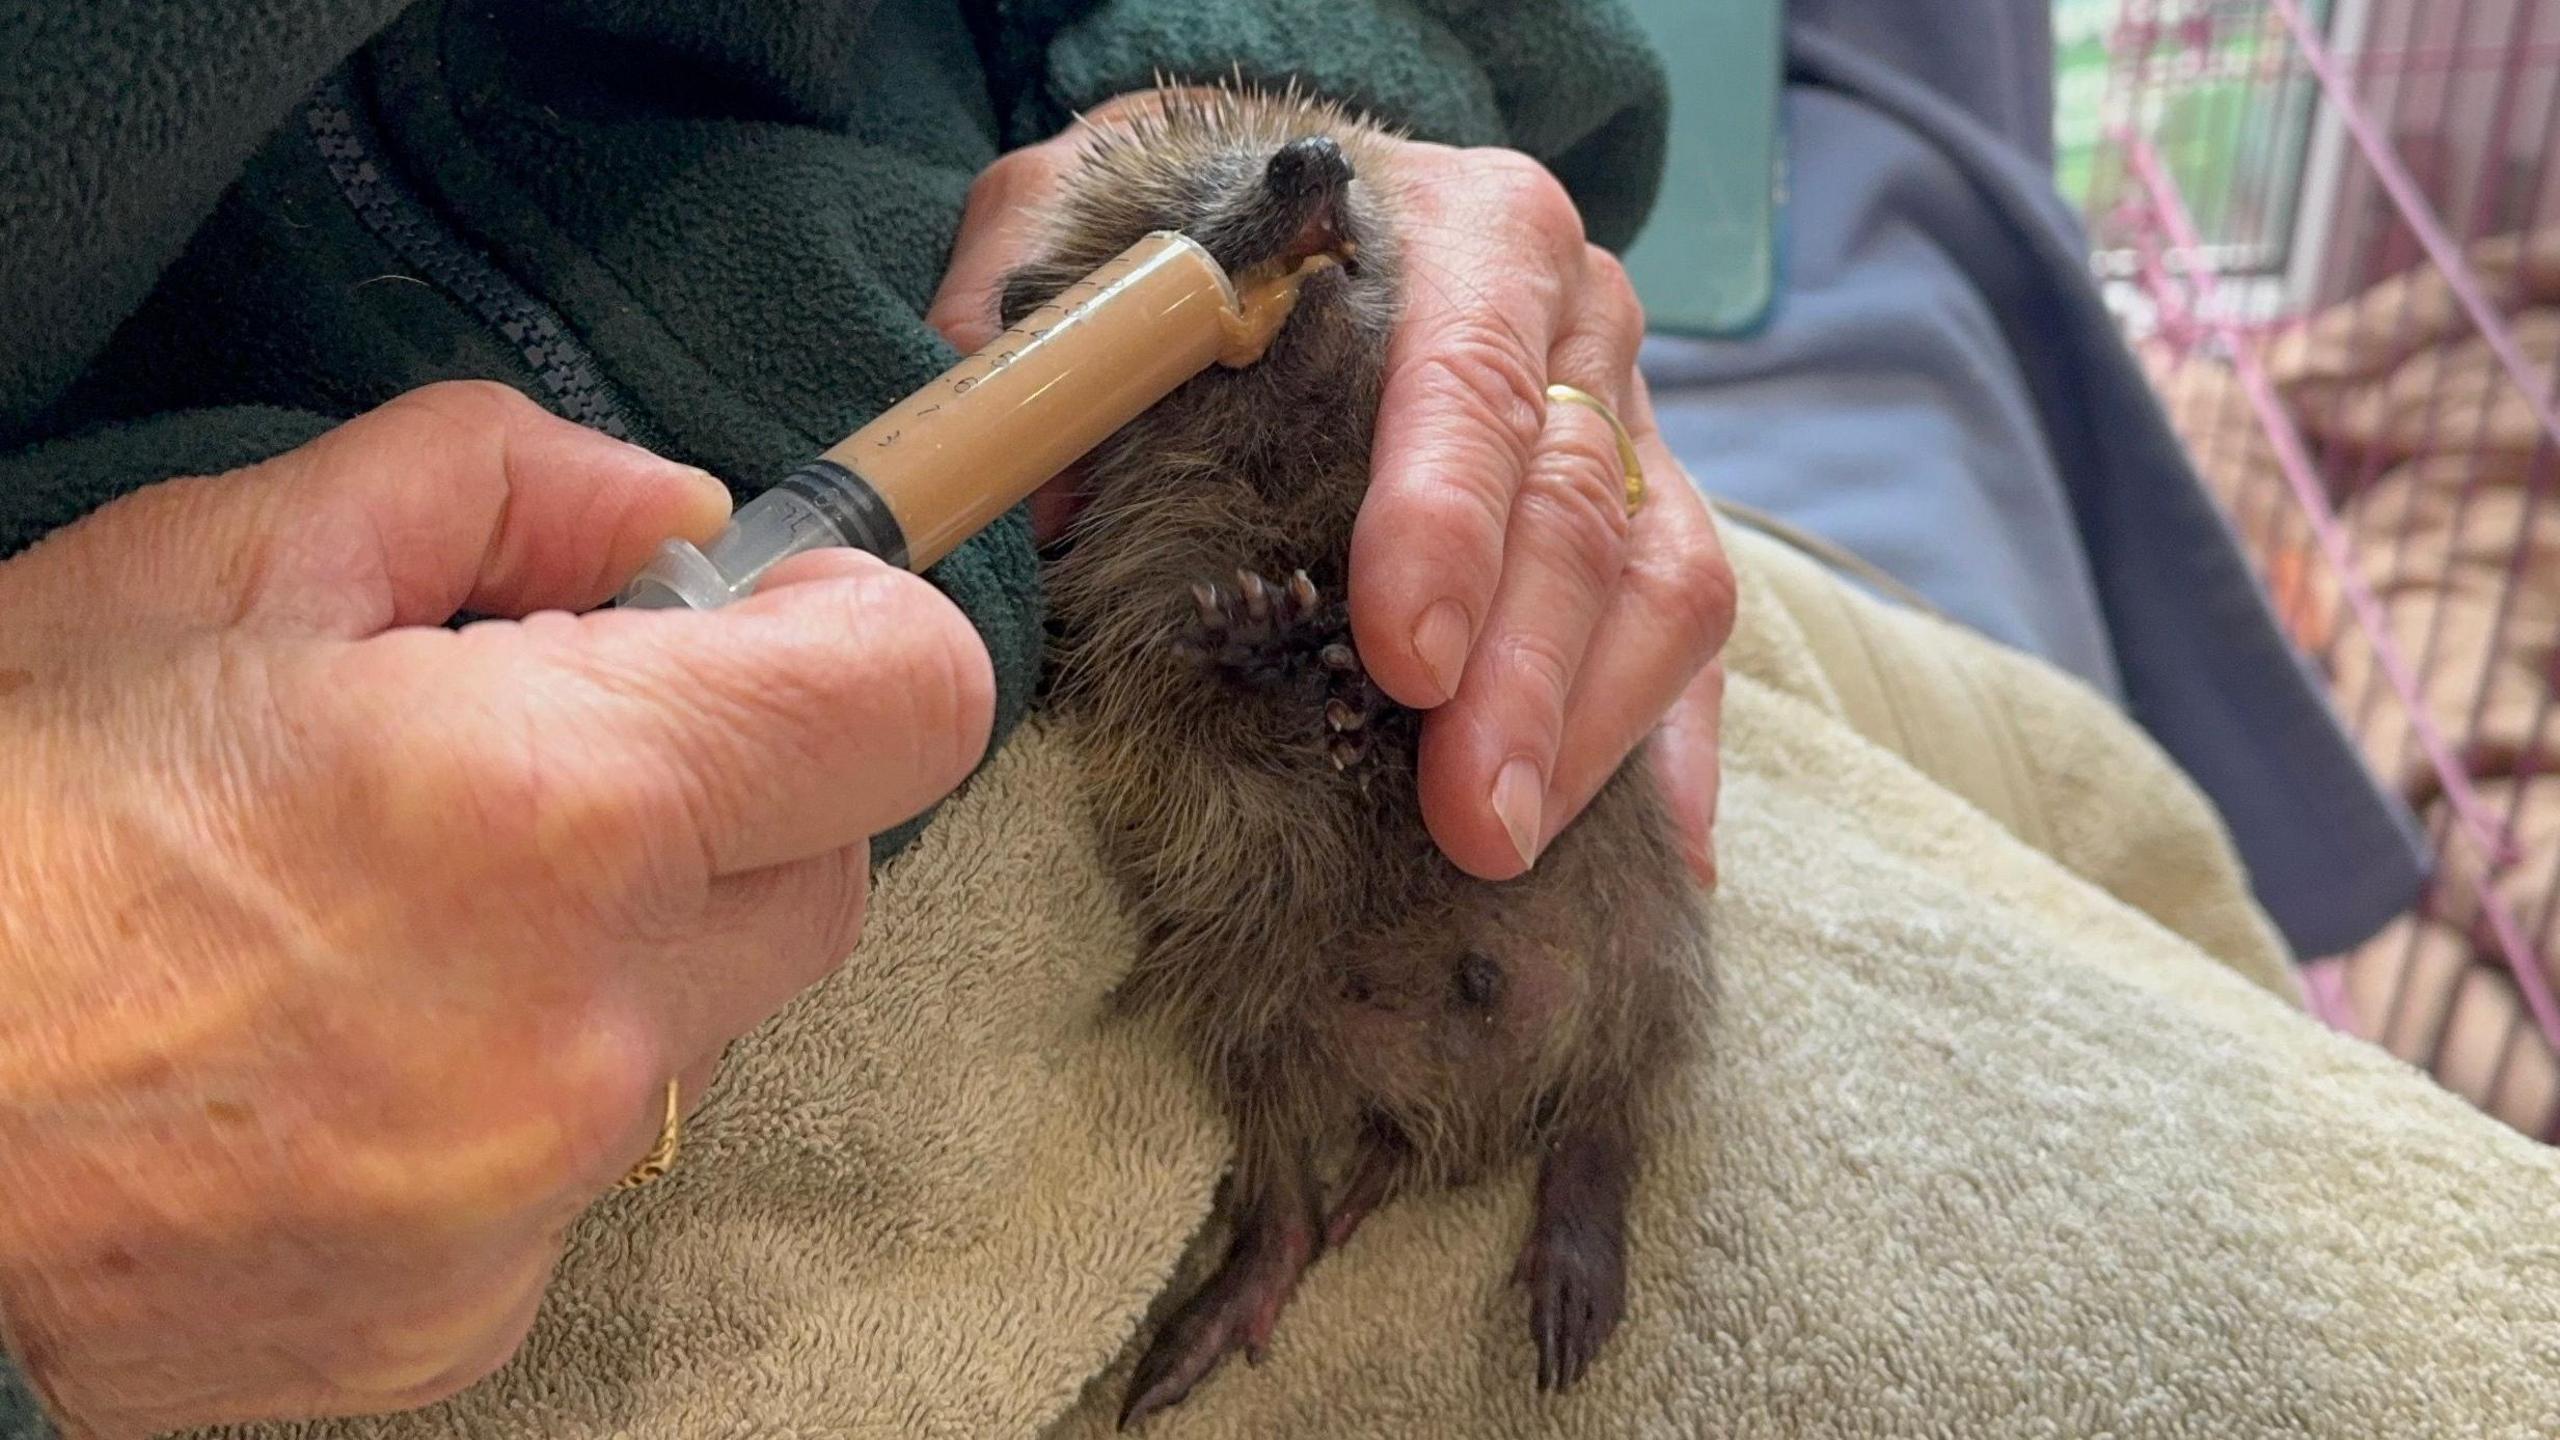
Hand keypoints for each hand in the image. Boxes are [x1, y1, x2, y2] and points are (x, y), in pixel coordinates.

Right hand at [0, 383, 994, 1436]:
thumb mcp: (207, 571)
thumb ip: (491, 484)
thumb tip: (675, 510)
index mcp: (565, 803)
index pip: (914, 699)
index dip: (858, 633)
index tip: (773, 619)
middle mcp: (598, 1022)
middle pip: (828, 869)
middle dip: (733, 792)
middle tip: (542, 753)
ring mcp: (544, 1192)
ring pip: (708, 1022)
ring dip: (620, 947)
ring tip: (398, 916)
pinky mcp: (477, 1315)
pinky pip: (586, 1163)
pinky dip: (518, 1088)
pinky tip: (349, 1055)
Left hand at [928, 95, 1733, 884]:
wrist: (1303, 205)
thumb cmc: (1199, 233)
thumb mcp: (1097, 213)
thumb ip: (1037, 298)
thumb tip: (1027, 475)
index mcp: (1461, 230)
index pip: (1470, 373)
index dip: (1444, 518)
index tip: (1402, 656)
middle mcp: (1571, 322)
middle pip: (1576, 502)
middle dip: (1525, 674)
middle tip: (1467, 815)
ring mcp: (1629, 425)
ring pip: (1663, 582)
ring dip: (1589, 732)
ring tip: (1504, 851)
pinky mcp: (1652, 522)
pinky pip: (1695, 644)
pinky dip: (1669, 752)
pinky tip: (1662, 864)